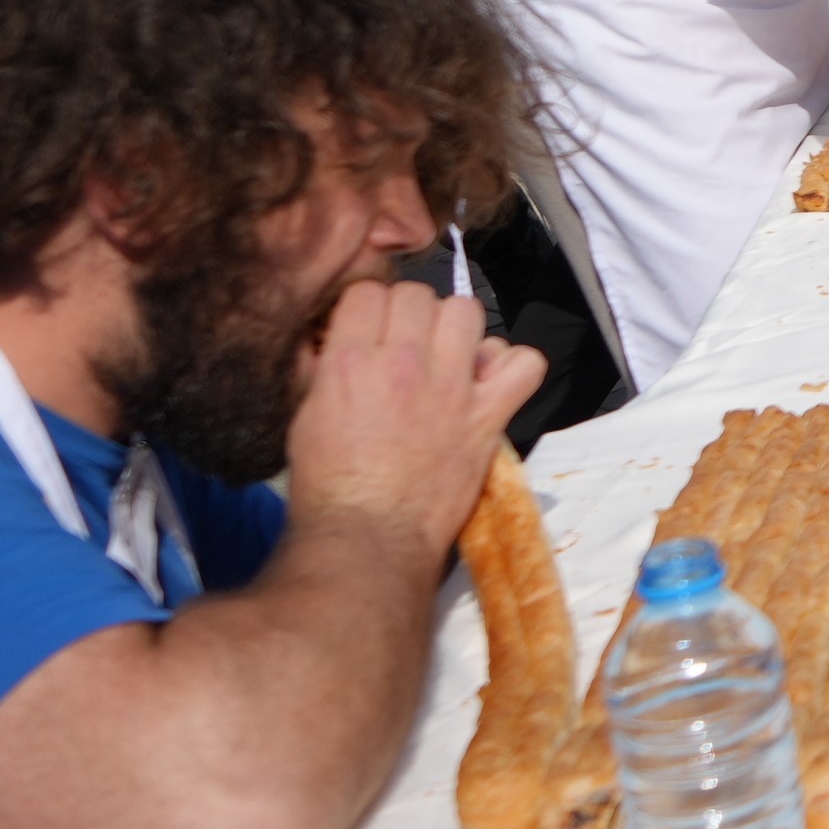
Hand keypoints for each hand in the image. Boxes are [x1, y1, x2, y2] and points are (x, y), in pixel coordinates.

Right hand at [282, 278, 543, 549]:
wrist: (368, 536)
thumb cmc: (328, 485)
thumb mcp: (304, 415)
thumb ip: (320, 369)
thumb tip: (328, 341)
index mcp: (351, 361)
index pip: (369, 291)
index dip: (370, 307)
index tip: (372, 328)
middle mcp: (403, 363)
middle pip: (420, 295)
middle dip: (411, 314)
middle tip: (407, 345)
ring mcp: (451, 387)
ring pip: (468, 312)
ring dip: (457, 329)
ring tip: (447, 356)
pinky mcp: (487, 415)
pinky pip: (524, 364)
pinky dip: (513, 367)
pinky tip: (491, 383)